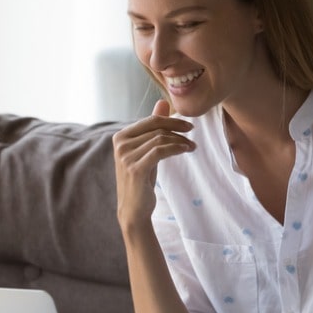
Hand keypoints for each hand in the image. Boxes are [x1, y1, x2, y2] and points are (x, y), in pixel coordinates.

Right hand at [112, 100, 195, 229]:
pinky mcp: (135, 168)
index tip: (188, 126)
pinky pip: (160, 151)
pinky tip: (185, 150)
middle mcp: (120, 144)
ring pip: (160, 139)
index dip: (171, 121)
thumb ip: (152, 127)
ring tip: (191, 147)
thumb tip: (162, 102)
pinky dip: (176, 148)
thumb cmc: (141, 179)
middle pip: (156, 129)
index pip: (151, 121)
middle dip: (178, 131)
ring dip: (180, 141)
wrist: (134, 209)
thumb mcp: (147, 150)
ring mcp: (125, 156)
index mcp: (120, 136)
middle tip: (193, 137)